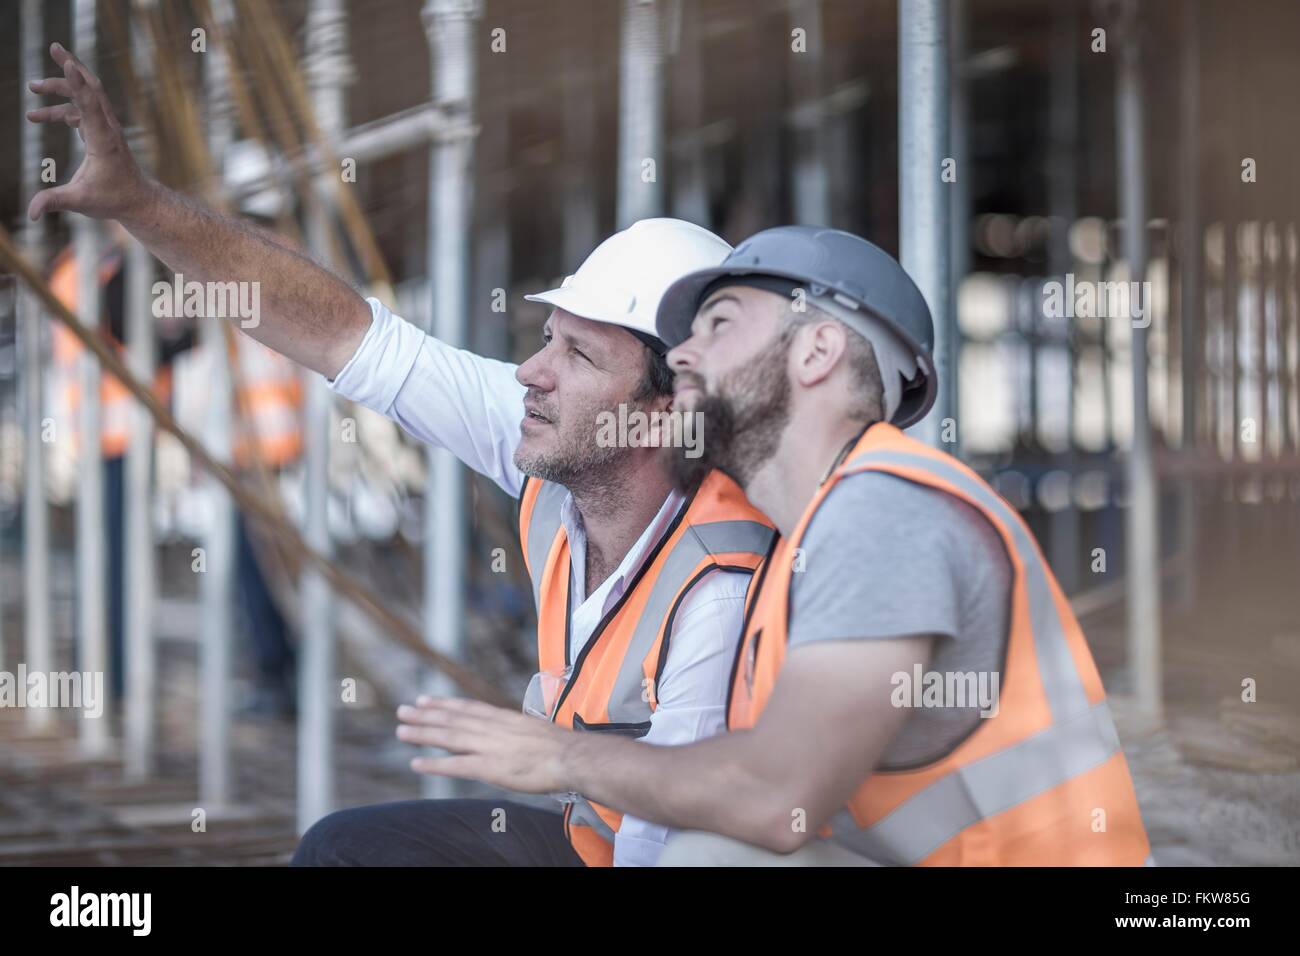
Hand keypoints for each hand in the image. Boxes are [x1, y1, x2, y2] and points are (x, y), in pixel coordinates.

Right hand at [26, 42, 152, 222]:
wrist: (137, 200)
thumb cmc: (113, 200)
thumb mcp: (81, 202)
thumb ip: (54, 202)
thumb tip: (29, 213)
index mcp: (103, 141)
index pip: (91, 106)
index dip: (79, 85)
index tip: (68, 63)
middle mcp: (107, 128)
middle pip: (92, 88)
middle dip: (72, 67)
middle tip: (54, 47)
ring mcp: (105, 127)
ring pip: (85, 96)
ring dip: (60, 88)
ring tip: (32, 87)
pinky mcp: (101, 131)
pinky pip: (81, 109)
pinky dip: (61, 108)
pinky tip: (40, 116)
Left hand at [396, 696, 573, 793]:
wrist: (571, 756)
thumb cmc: (561, 747)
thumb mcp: (534, 729)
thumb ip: (515, 731)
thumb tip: (510, 734)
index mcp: (503, 718)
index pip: (467, 708)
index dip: (444, 704)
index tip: (425, 700)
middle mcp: (492, 728)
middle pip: (452, 719)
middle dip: (425, 715)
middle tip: (402, 711)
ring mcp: (489, 747)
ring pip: (449, 737)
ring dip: (423, 733)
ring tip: (401, 730)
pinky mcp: (490, 767)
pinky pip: (456, 765)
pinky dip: (435, 763)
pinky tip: (417, 762)